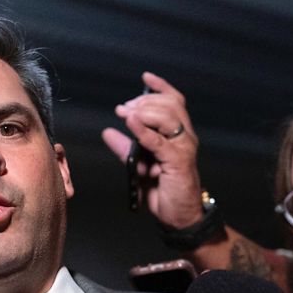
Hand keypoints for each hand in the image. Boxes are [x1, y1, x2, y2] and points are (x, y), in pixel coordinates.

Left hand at [101, 72, 203, 228]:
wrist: (178, 215)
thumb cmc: (163, 190)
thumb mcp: (139, 165)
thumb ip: (126, 148)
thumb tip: (108, 132)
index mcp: (178, 134)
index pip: (175, 101)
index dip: (161, 87)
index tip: (145, 77)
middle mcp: (184, 137)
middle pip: (170, 104)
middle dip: (145, 100)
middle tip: (124, 108)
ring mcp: (183, 148)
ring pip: (169, 117)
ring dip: (144, 111)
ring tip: (126, 114)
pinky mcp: (178, 162)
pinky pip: (159, 142)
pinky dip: (144, 130)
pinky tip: (131, 124)